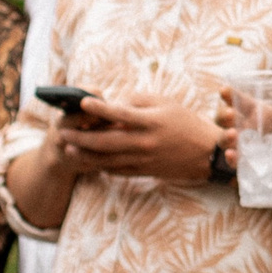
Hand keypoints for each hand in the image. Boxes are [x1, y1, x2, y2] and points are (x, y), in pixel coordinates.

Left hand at [71, 94, 227, 182]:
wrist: (206, 152)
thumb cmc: (185, 122)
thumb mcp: (165, 103)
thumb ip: (138, 102)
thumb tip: (114, 105)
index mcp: (151, 121)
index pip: (120, 114)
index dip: (100, 109)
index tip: (82, 102)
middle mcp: (145, 141)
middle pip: (107, 141)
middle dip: (82, 138)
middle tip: (65, 133)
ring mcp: (144, 158)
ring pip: (108, 159)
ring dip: (86, 155)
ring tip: (69, 149)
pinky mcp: (145, 170)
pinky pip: (118, 170)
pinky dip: (102, 166)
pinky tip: (89, 161)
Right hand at [216, 82, 271, 216]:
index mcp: (262, 115)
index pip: (244, 102)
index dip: (232, 95)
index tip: (224, 90)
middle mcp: (250, 129)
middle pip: (228, 118)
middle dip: (224, 115)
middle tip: (230, 114)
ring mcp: (245, 148)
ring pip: (226, 139)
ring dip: (225, 136)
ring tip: (233, 134)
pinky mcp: (245, 166)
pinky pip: (234, 162)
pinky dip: (231, 159)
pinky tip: (232, 155)